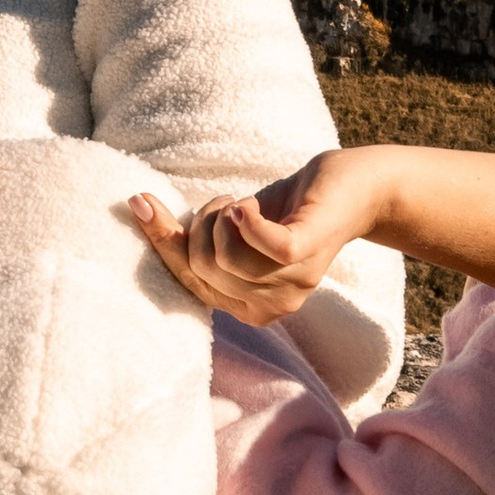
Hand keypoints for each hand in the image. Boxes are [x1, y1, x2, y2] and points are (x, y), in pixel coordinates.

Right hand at [129, 146, 381, 326]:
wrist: (357, 188)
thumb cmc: (291, 206)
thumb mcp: (233, 225)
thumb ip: (197, 237)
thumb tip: (137, 209)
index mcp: (248, 307)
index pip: (188, 282)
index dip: (163, 242)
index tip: (141, 202)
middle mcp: (269, 307)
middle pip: (200, 268)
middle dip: (199, 224)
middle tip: (225, 204)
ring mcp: (291, 284)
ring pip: (223, 255)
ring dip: (221, 216)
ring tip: (242, 203)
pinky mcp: (306, 253)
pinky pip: (265, 248)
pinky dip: (247, 222)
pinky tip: (247, 205)